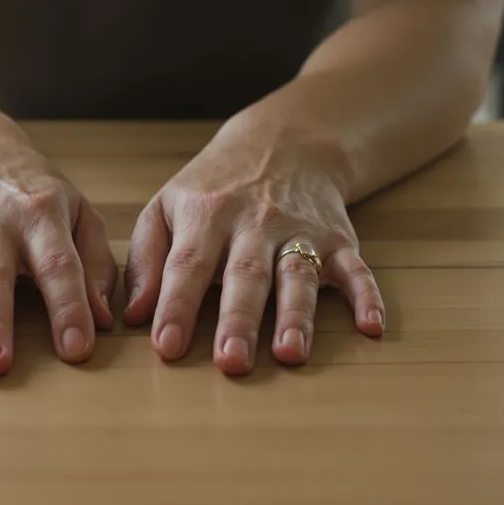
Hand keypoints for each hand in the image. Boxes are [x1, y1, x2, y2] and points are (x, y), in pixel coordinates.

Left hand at [123, 120, 384, 374]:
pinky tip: (371, 327)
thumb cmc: (214, 188)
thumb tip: (133, 318)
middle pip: (246, 274)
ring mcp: (300, 229)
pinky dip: (366, 297)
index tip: (167, 347)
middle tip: (231, 363)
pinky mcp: (338, 238)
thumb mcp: (167, 206)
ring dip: (296, 316)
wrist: (285, 141)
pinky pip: (356, 268)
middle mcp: (254, 222)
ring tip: (290, 354)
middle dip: (239, 319)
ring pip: (298, 274)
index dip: (177, 306)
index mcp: (206, 214)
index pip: (188, 264)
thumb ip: (148, 260)